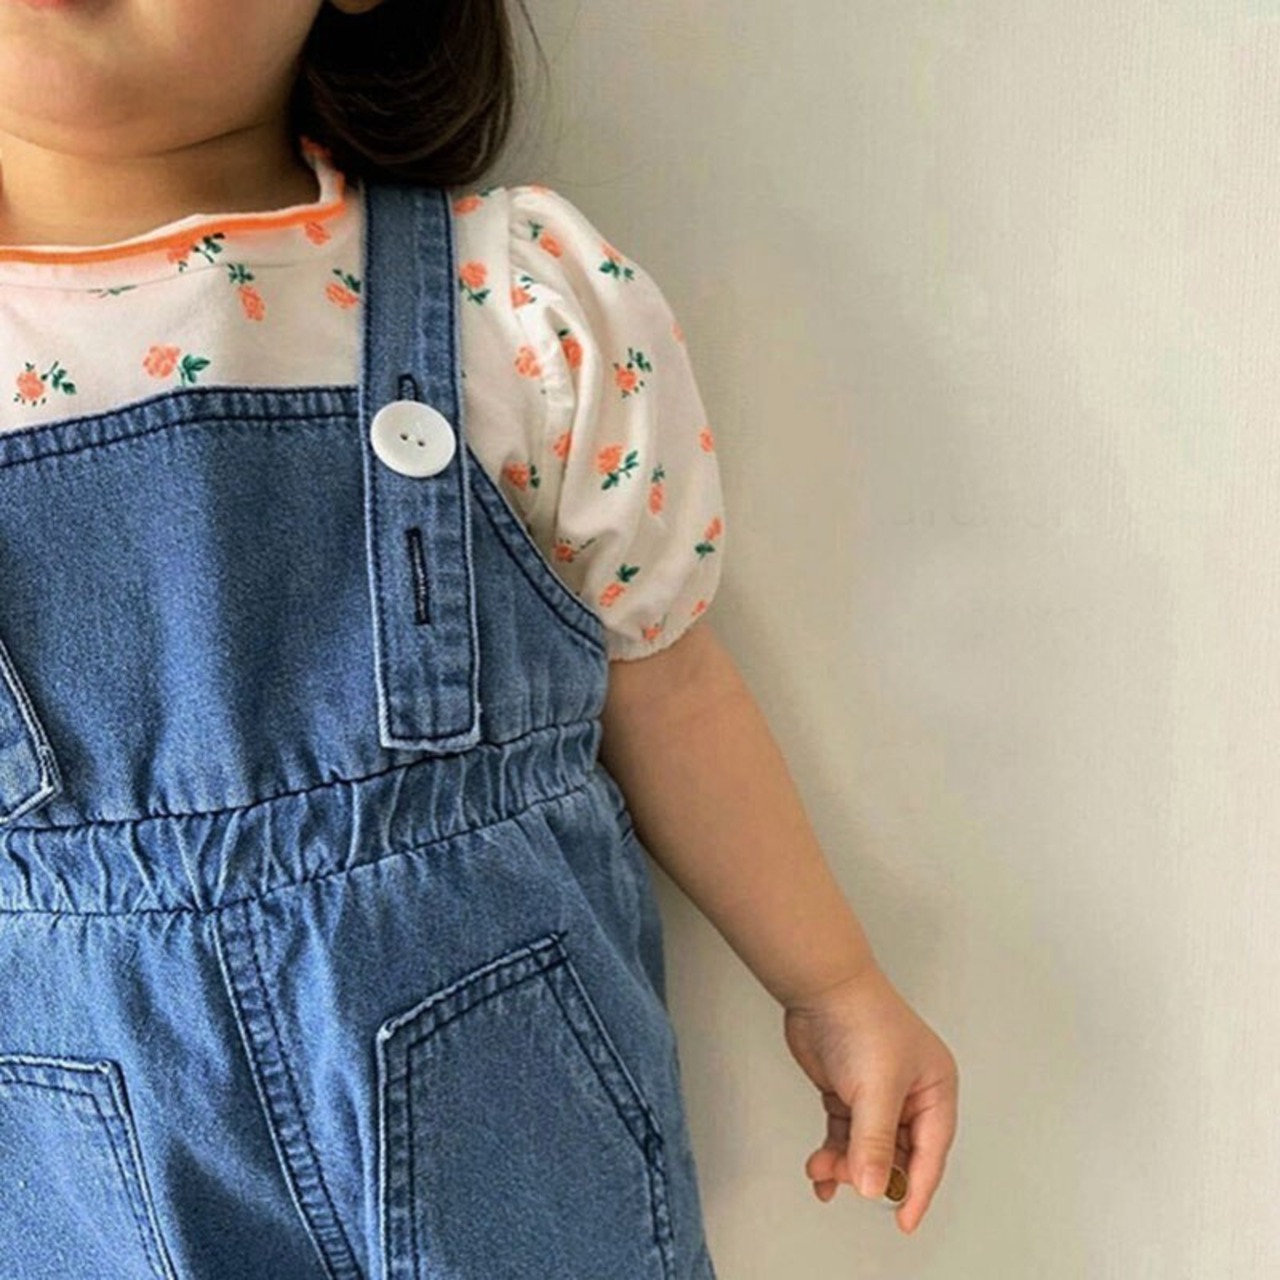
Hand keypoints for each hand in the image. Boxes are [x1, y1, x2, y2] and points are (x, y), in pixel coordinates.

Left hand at [782, 963, 957, 1234]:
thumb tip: (872, 1187)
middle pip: (898, 1155)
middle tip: (848, 1177)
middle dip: (871, 1172)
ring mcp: (877, 1095)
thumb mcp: (876, 1090)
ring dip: (846, 1165)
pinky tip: (819, 1169)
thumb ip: (874, 1143)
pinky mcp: (848, 1093)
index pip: (931, 1154)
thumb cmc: (863, 1019)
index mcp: (935, 1091)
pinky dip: (833, 1154)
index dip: (918, 1190)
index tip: (904, 1221)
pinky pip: (845, 1137)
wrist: (820, 988)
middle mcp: (910, 1096)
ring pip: (868, 1149)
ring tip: (823, 1169)